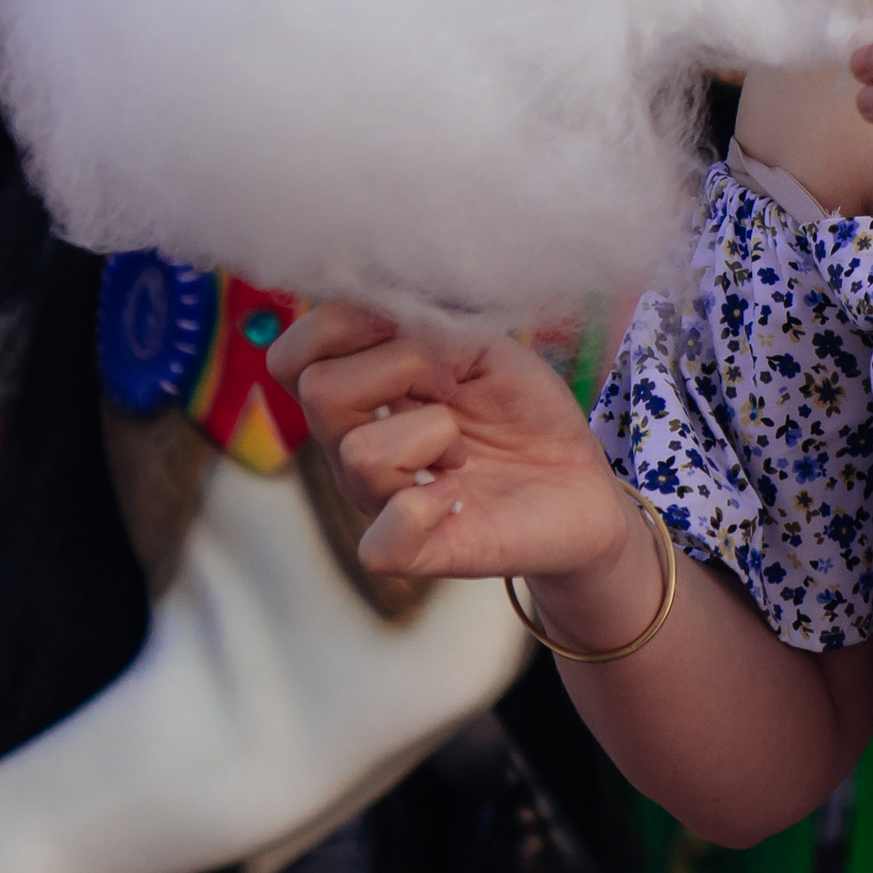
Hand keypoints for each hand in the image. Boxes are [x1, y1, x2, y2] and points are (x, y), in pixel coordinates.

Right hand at [271, 298, 654, 632]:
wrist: (580, 480)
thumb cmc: (523, 410)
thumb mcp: (480, 345)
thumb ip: (422, 326)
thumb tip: (380, 318)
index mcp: (360, 394)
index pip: (292, 355)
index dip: (347, 325)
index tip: (421, 333)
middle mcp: (352, 448)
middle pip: (317, 388)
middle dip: (405, 365)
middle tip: (454, 386)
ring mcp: (378, 502)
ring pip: (359, 452)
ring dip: (434, 434)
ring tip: (465, 451)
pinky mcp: (415, 554)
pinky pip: (381, 542)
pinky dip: (425, 509)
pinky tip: (457, 500)